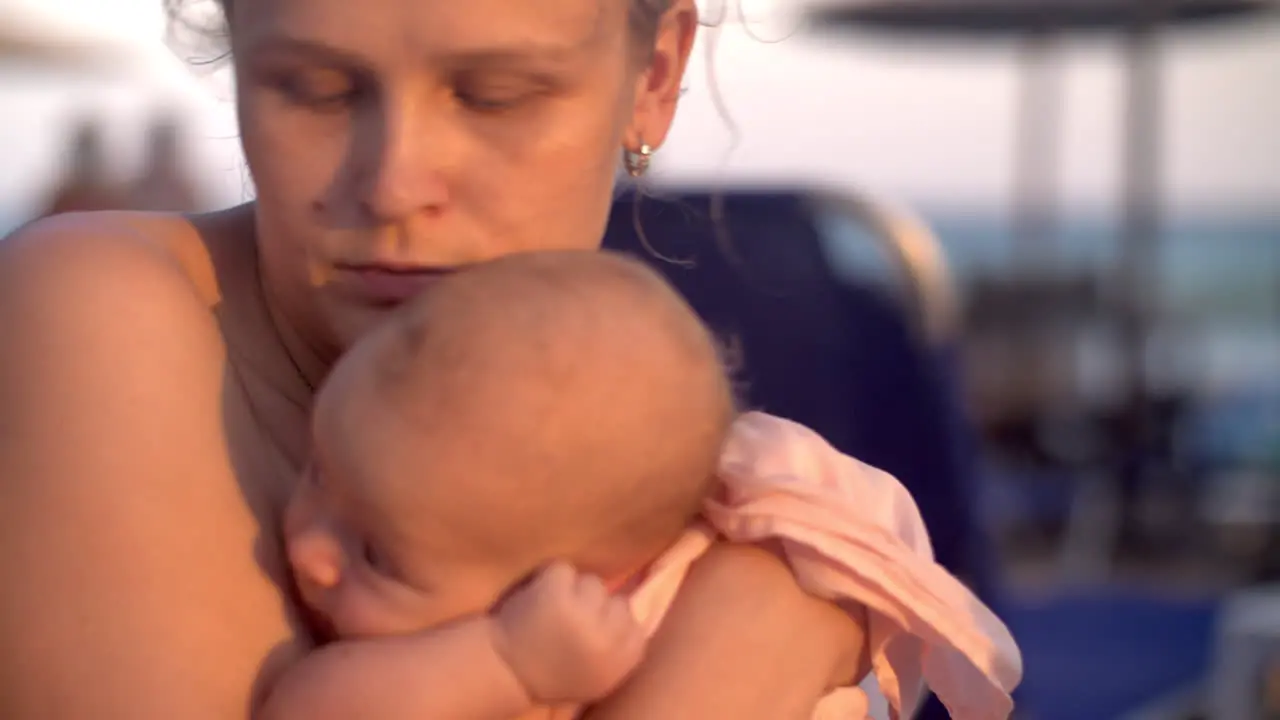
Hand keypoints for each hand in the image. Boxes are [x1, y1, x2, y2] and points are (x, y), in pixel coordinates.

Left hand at [493, 561, 645, 703]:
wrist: (504, 671)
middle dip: (596, 608)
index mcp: (619, 664)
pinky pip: (564, 570)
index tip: (592, 633)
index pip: (636, 627)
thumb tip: (643, 604)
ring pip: (593, 583)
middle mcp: (605, 639)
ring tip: (552, 612)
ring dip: (574, 591)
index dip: (613, 625)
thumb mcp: (597, 677)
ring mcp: (581, 614)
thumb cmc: (553, 674)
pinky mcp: (555, 594)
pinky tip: (538, 600)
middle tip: (569, 624)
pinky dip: (550, 580)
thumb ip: (623, 649)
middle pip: (617, 602)